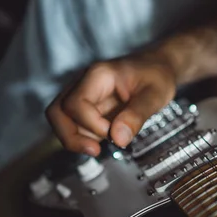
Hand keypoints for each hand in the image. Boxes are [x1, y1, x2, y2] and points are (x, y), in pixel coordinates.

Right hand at [46, 53, 176, 155]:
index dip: (90, 125)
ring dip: (77, 138)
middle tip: (94, 150)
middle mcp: (84, 84)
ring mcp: (84, 96)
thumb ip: (137, 115)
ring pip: (62, 120)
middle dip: (70, 136)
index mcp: (98, 75)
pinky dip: (85, 137)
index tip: (113, 134)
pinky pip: (75, 124)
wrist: (158, 66)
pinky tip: (104, 140)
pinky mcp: (88, 107)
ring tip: (101, 147)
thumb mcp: (155, 94)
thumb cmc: (156, 74)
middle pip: (57, 112)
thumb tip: (119, 138)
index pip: (76, 103)